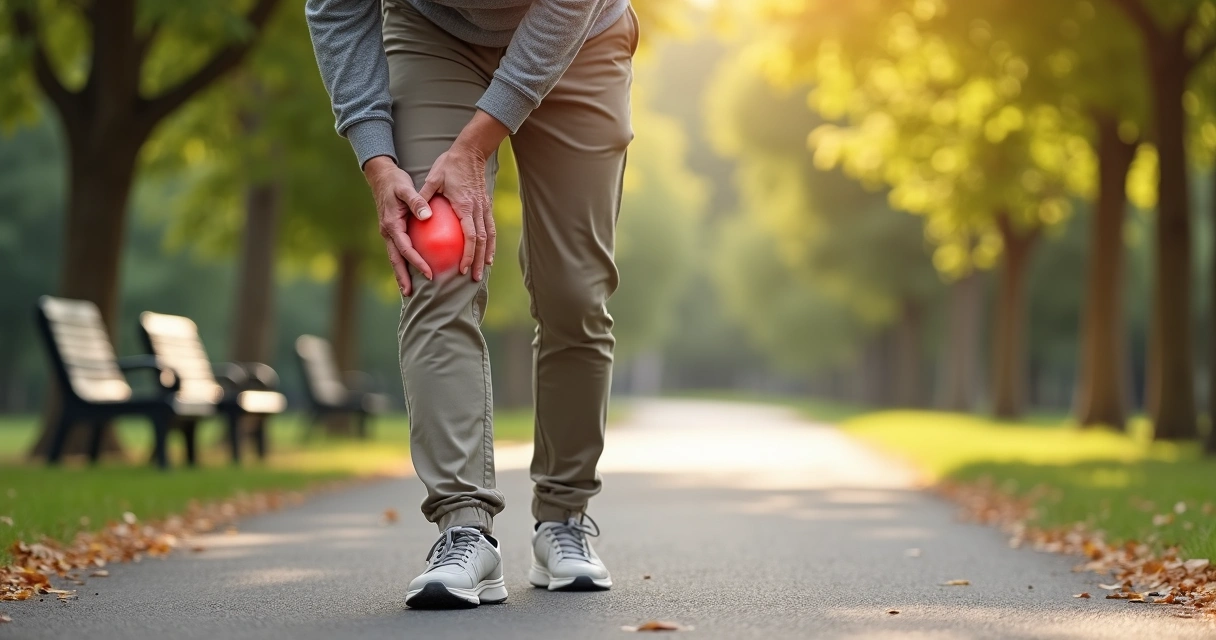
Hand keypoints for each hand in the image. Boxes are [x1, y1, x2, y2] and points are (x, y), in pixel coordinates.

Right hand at [364, 156, 432, 296]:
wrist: (381, 177)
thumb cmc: (395, 182)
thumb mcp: (405, 188)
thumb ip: (416, 201)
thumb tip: (427, 216)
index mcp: (391, 225)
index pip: (405, 249)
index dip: (417, 262)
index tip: (429, 273)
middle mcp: (388, 232)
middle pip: (395, 259)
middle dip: (402, 277)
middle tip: (409, 294)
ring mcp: (388, 232)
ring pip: (395, 257)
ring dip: (401, 273)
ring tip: (407, 290)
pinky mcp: (392, 231)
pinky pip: (398, 250)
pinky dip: (403, 261)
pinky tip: (411, 270)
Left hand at [417, 110, 508, 281]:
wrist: (471, 151)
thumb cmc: (449, 165)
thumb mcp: (434, 179)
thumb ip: (425, 197)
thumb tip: (420, 215)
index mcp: (465, 205)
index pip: (470, 235)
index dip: (469, 254)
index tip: (463, 267)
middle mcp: (478, 209)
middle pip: (482, 240)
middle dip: (479, 261)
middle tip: (474, 278)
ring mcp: (484, 207)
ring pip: (489, 236)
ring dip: (487, 254)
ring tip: (484, 270)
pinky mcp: (486, 204)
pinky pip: (490, 227)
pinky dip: (490, 242)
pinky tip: (488, 252)